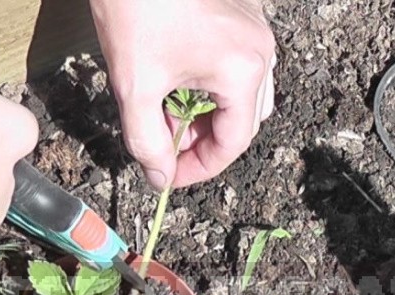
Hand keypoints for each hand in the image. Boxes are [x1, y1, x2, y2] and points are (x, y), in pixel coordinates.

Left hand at [90, 0, 275, 188]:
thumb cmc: (134, 7)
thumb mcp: (134, 86)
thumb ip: (146, 142)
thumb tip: (159, 177)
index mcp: (243, 71)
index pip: (234, 142)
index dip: (199, 167)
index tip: (168, 173)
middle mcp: (260, 51)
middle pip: (244, 120)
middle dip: (204, 140)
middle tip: (165, 145)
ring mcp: (254, 29)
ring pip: (243, 93)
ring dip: (207, 112)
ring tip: (166, 110)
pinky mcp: (243, 13)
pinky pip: (238, 64)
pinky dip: (210, 83)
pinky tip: (175, 77)